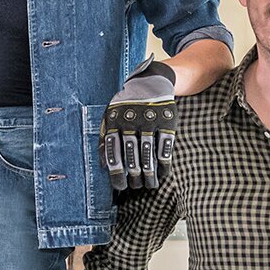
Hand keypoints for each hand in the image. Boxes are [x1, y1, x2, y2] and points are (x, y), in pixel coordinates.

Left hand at [100, 60, 176, 191]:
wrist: (150, 82)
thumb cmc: (126, 106)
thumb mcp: (110, 117)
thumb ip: (104, 139)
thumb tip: (103, 166)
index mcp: (114, 121)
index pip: (113, 152)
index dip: (117, 172)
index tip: (120, 187)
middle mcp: (131, 121)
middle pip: (132, 155)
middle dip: (134, 176)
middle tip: (136, 187)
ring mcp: (150, 120)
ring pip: (149, 153)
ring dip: (149, 173)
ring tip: (150, 185)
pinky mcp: (166, 120)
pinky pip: (165, 146)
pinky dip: (164, 163)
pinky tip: (162, 173)